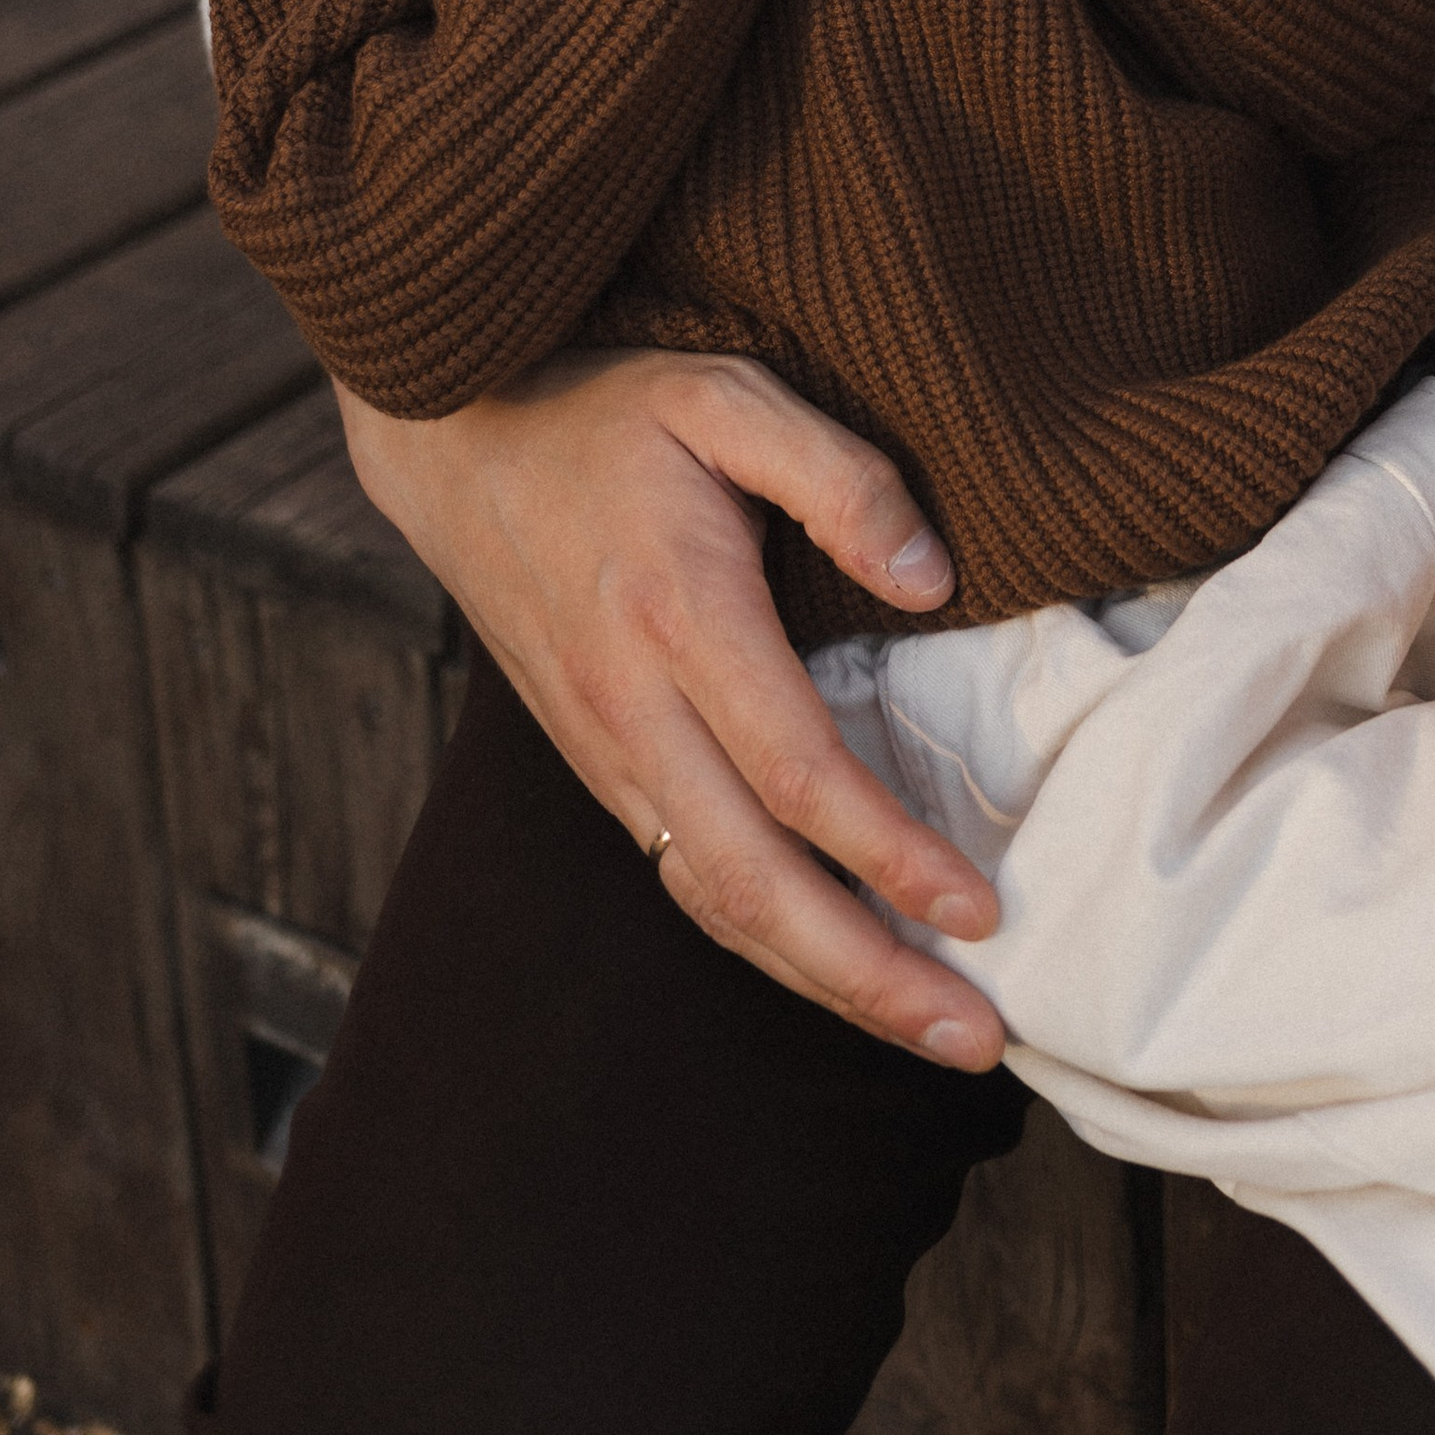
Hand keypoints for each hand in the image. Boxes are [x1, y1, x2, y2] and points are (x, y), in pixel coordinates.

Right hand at [336, 349, 1007, 1064]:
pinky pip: (678, 874)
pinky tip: (829, 960)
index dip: (889, 857)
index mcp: (677, 619)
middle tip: (973, 1038)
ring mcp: (604, 749)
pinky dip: (759, 935)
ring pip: (710, 900)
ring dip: (818, 978)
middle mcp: (632, 710)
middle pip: (750, 882)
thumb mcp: (729, 396)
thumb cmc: (610, 407)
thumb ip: (840, 477)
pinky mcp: (596, 761)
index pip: (795, 776)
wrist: (454, 434)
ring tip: (924, 1024)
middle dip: (864, 975)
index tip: (979, 911)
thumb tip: (931, 578)